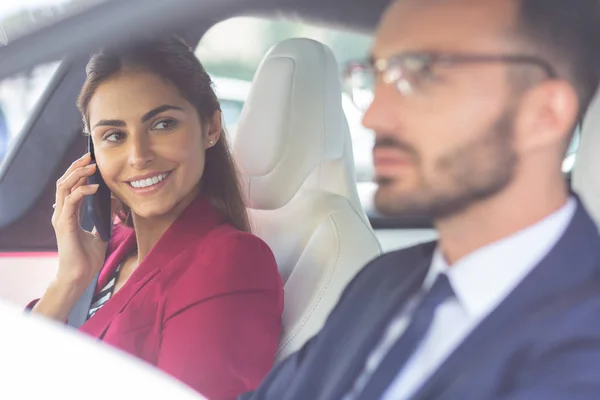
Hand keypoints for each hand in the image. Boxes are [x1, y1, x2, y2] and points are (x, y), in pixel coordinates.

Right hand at [51, 152, 107, 286]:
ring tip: (92, 166)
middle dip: (76, 166)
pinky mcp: (65, 224)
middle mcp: (62, 213)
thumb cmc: (87, 258)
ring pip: (63, 187)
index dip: (79, 172)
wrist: (79, 276)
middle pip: (64, 182)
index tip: (92, 161)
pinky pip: (71, 201)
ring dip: (78, 174)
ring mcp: (61, 218)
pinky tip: (95, 187)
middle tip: (90, 155)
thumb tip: (115, 206)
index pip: (70, 186)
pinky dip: (82, 191)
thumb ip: (104, 219)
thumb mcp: (100, 234)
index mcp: (69, 213)